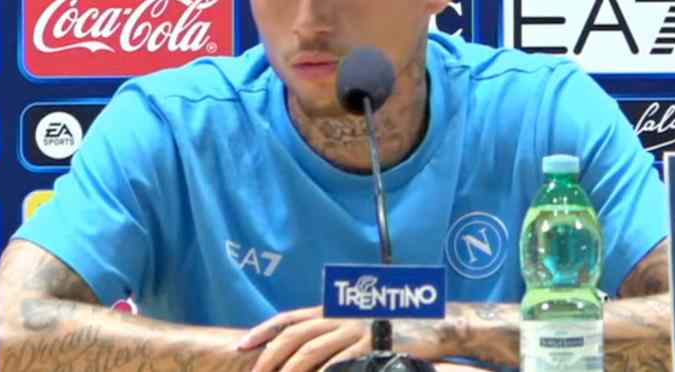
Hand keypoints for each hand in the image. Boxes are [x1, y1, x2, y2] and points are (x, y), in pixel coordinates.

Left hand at [237, 306, 454, 371]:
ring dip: (291, 370)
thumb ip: (332, 334)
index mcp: (332, 309)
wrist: (433, 323)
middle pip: (295, 336)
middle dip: (270, 358)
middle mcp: (340, 315)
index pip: (289, 319)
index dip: (263, 331)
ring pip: (312, 352)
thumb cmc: (393, 325)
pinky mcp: (372, 345)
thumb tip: (302, 355)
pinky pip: (341, 362)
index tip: (241, 346)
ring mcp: (356, 329)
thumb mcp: (358, 323)